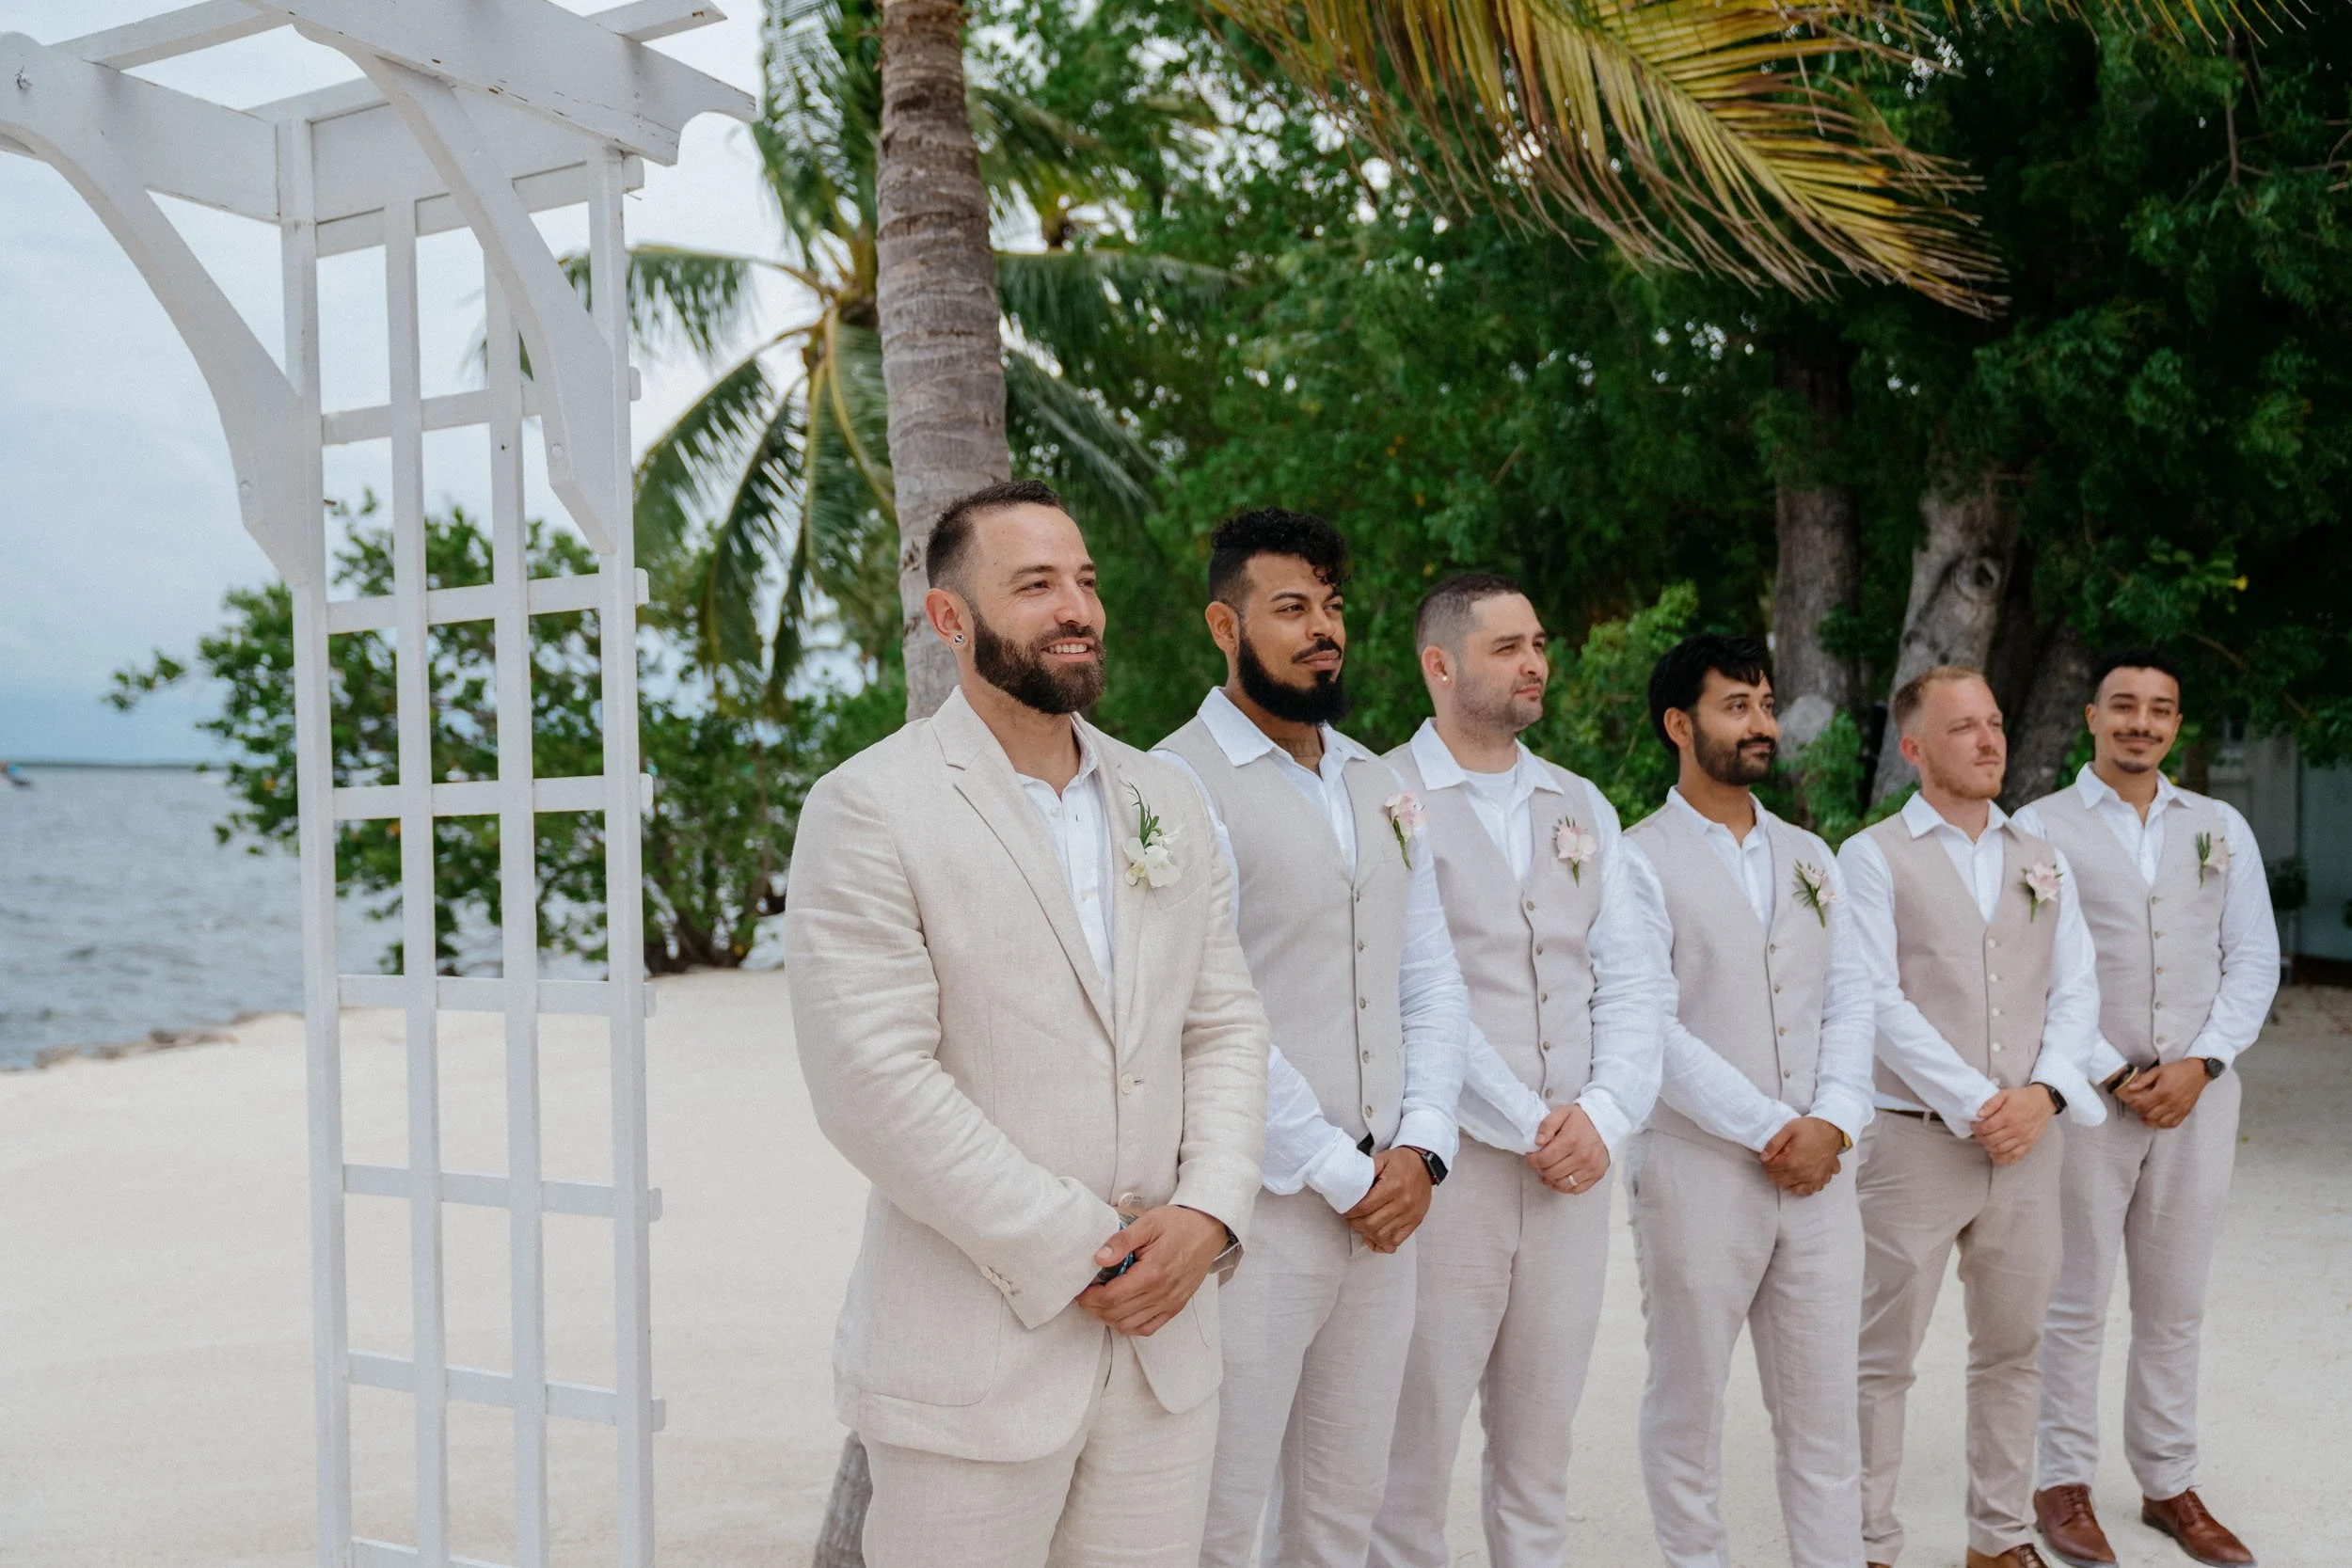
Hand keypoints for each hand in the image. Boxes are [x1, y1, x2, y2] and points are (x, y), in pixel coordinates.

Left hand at [1076, 1206, 1227, 1336]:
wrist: (1208, 1229)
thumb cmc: (1178, 1224)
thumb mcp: (1148, 1222)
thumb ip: (1122, 1240)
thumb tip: (1098, 1258)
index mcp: (1153, 1273)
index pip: (1112, 1297)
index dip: (1090, 1298)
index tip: (1081, 1291)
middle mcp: (1162, 1293)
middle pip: (1117, 1314)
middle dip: (1095, 1308)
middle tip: (1085, 1296)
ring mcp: (1170, 1303)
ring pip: (1129, 1325)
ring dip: (1109, 1318)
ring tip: (1100, 1303)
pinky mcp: (1176, 1307)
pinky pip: (1148, 1328)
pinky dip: (1130, 1326)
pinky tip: (1121, 1313)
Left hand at [1343, 1148, 1434, 1251]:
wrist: (1425, 1164)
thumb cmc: (1401, 1162)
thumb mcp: (1382, 1159)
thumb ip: (1365, 1171)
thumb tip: (1348, 1186)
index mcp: (1393, 1186)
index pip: (1365, 1207)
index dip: (1350, 1212)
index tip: (1344, 1210)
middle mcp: (1403, 1203)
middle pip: (1371, 1224)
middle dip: (1355, 1223)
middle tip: (1350, 1218)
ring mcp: (1410, 1215)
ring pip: (1382, 1235)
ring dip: (1366, 1233)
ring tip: (1360, 1225)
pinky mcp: (1414, 1222)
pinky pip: (1396, 1241)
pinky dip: (1382, 1242)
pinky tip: (1373, 1236)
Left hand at [1527, 1104, 1608, 1194]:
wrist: (1606, 1124)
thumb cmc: (1581, 1120)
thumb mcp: (1562, 1113)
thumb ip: (1547, 1125)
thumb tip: (1538, 1142)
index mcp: (1571, 1140)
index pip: (1543, 1159)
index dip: (1532, 1160)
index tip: (1531, 1156)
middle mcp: (1582, 1157)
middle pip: (1551, 1173)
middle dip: (1540, 1169)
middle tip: (1539, 1161)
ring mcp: (1590, 1168)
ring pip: (1562, 1184)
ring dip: (1550, 1179)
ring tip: (1548, 1170)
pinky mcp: (1596, 1175)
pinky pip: (1575, 1189)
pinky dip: (1564, 1187)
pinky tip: (1559, 1178)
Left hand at [1758, 1117, 1844, 1195]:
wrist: (1832, 1130)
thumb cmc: (1812, 1128)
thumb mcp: (1789, 1129)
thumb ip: (1773, 1144)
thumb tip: (1763, 1157)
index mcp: (1792, 1161)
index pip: (1771, 1169)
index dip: (1766, 1163)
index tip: (1767, 1157)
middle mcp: (1803, 1173)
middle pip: (1779, 1180)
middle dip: (1773, 1172)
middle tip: (1774, 1162)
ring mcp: (1813, 1178)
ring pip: (1792, 1187)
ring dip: (1785, 1181)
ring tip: (1784, 1170)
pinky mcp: (1822, 1179)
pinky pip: (1809, 1190)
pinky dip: (1801, 1187)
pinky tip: (1799, 1178)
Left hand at [1970, 1085, 2055, 1165]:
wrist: (2044, 1102)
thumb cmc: (2022, 1097)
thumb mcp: (2005, 1094)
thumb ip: (1991, 1103)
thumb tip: (1979, 1114)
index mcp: (2008, 1116)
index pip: (1987, 1127)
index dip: (1976, 1129)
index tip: (1973, 1126)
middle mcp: (2015, 1129)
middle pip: (1992, 1140)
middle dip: (1981, 1139)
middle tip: (1978, 1134)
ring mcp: (2022, 1138)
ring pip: (2001, 1150)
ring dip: (1989, 1148)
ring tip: (1985, 1142)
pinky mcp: (2029, 1144)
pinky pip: (2015, 1156)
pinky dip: (2003, 1159)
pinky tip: (1996, 1155)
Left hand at [2118, 1059, 2208, 1128]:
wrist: (2197, 1072)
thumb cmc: (2177, 1070)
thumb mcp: (2158, 1071)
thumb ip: (2144, 1080)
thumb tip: (2130, 1088)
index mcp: (2162, 1092)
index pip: (2143, 1105)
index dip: (2134, 1106)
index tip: (2132, 1103)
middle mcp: (2171, 1103)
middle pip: (2150, 1115)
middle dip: (2141, 1113)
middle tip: (2138, 1109)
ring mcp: (2179, 1109)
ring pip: (2161, 1122)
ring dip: (2151, 1121)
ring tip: (2145, 1116)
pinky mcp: (2185, 1112)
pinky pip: (2173, 1124)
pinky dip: (2164, 1125)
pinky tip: (2158, 1120)